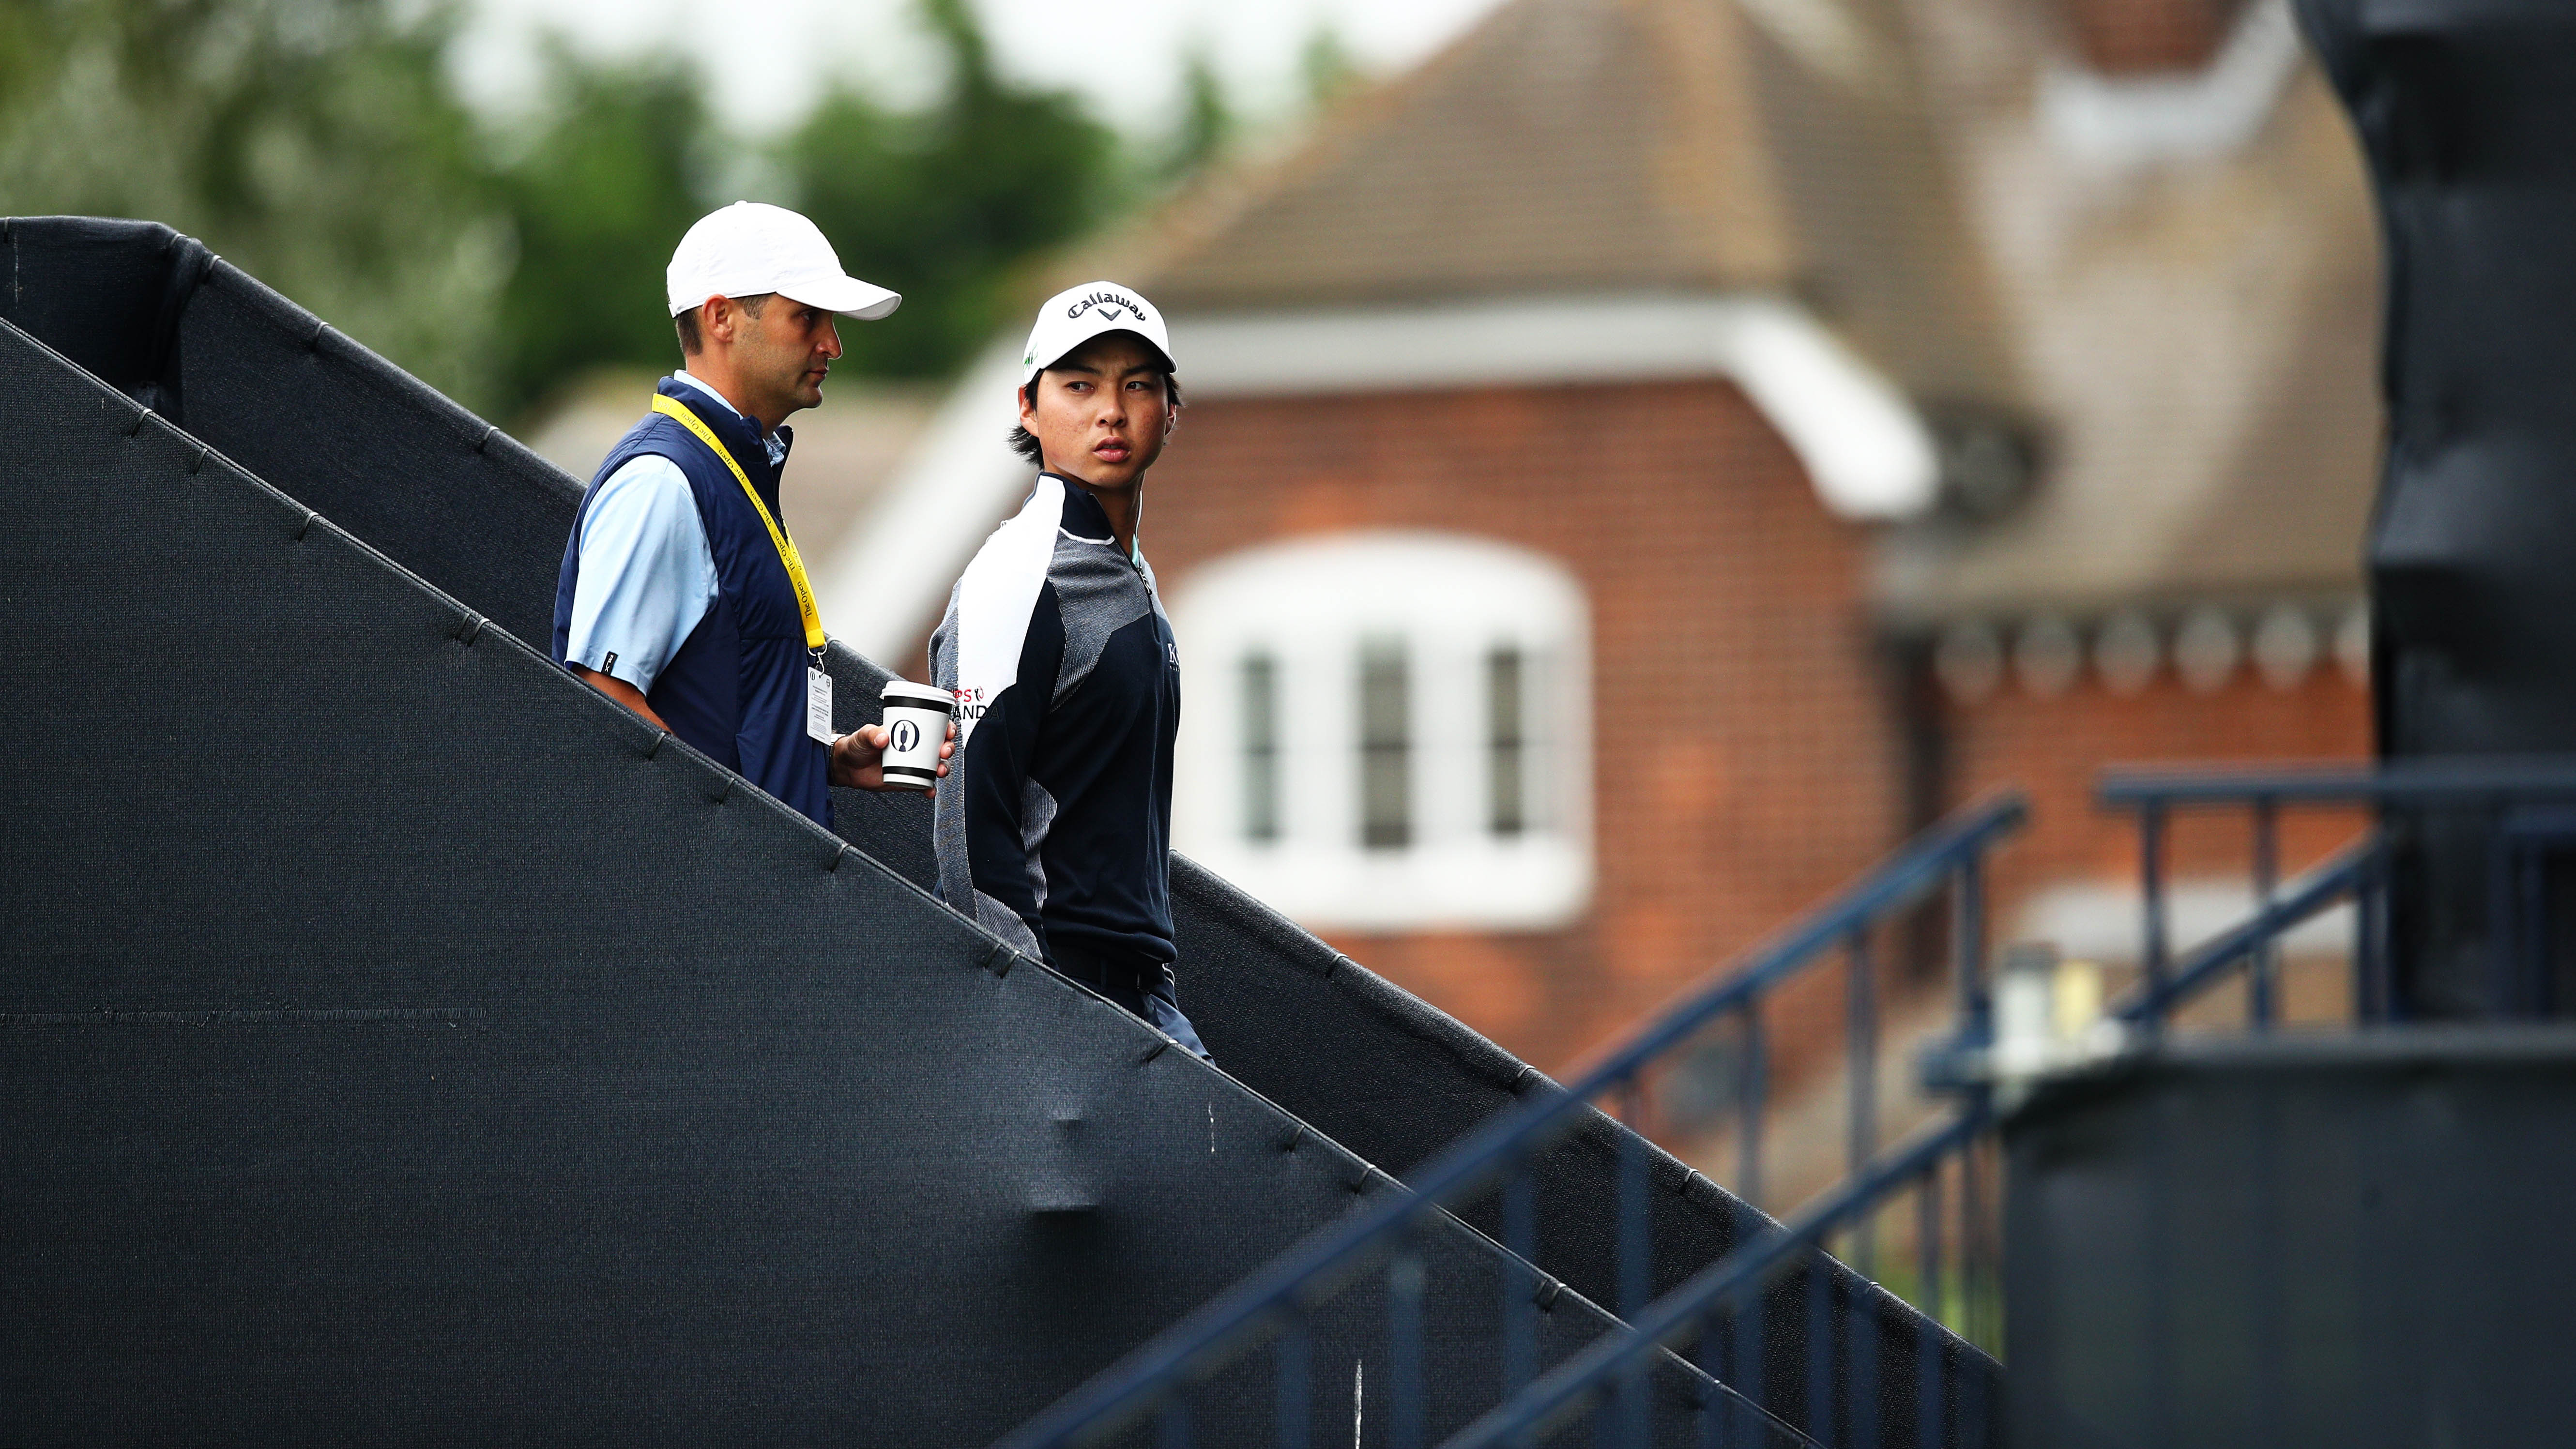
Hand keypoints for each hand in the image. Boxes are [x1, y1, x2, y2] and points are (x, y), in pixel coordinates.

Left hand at [830, 719, 956, 791]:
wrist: (848, 767)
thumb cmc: (857, 746)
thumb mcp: (863, 735)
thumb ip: (871, 734)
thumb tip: (883, 737)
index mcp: (908, 732)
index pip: (933, 727)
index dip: (946, 728)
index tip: (948, 730)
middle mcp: (915, 748)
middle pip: (940, 747)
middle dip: (948, 748)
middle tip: (944, 750)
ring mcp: (913, 765)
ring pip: (936, 766)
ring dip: (943, 768)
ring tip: (939, 771)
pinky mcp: (908, 780)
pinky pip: (924, 785)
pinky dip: (930, 789)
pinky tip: (930, 790)